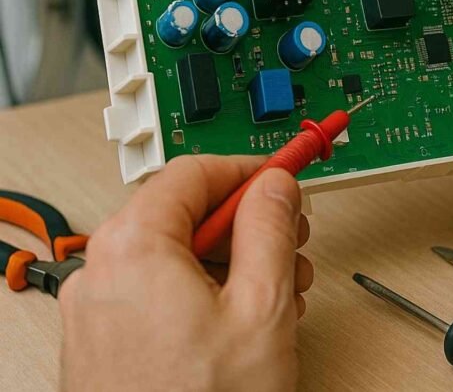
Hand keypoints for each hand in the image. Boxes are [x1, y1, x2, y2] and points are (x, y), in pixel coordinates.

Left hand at [59, 156, 313, 391]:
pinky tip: (242, 322)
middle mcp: (101, 273)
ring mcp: (96, 312)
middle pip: (184, 214)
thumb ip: (271, 229)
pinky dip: (204, 294)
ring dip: (233, 264)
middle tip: (291, 243)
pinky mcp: (101, 345)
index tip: (285, 177)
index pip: (195, 172)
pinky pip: (157, 294)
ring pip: (174, 257)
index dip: (250, 171)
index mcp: (133, 247)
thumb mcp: (263, 305)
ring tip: (279, 294)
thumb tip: (275, 187)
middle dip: (248, 225)